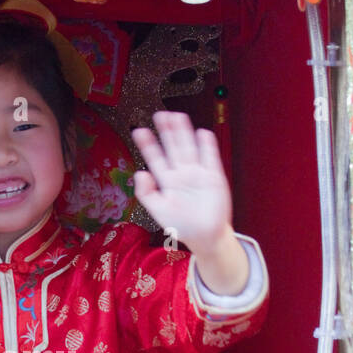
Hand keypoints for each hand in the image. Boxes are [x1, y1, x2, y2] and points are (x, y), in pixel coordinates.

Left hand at [131, 111, 232, 255]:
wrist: (206, 237)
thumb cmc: (182, 225)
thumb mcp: (158, 211)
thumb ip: (146, 193)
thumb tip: (139, 174)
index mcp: (167, 181)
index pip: (155, 158)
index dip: (148, 145)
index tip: (139, 131)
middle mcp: (181, 173)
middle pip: (173, 147)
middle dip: (166, 131)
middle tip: (159, 115)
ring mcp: (198, 173)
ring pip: (189, 148)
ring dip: (184, 133)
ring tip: (177, 116)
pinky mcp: (214, 177)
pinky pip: (210, 158)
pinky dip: (207, 146)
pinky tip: (202, 132)